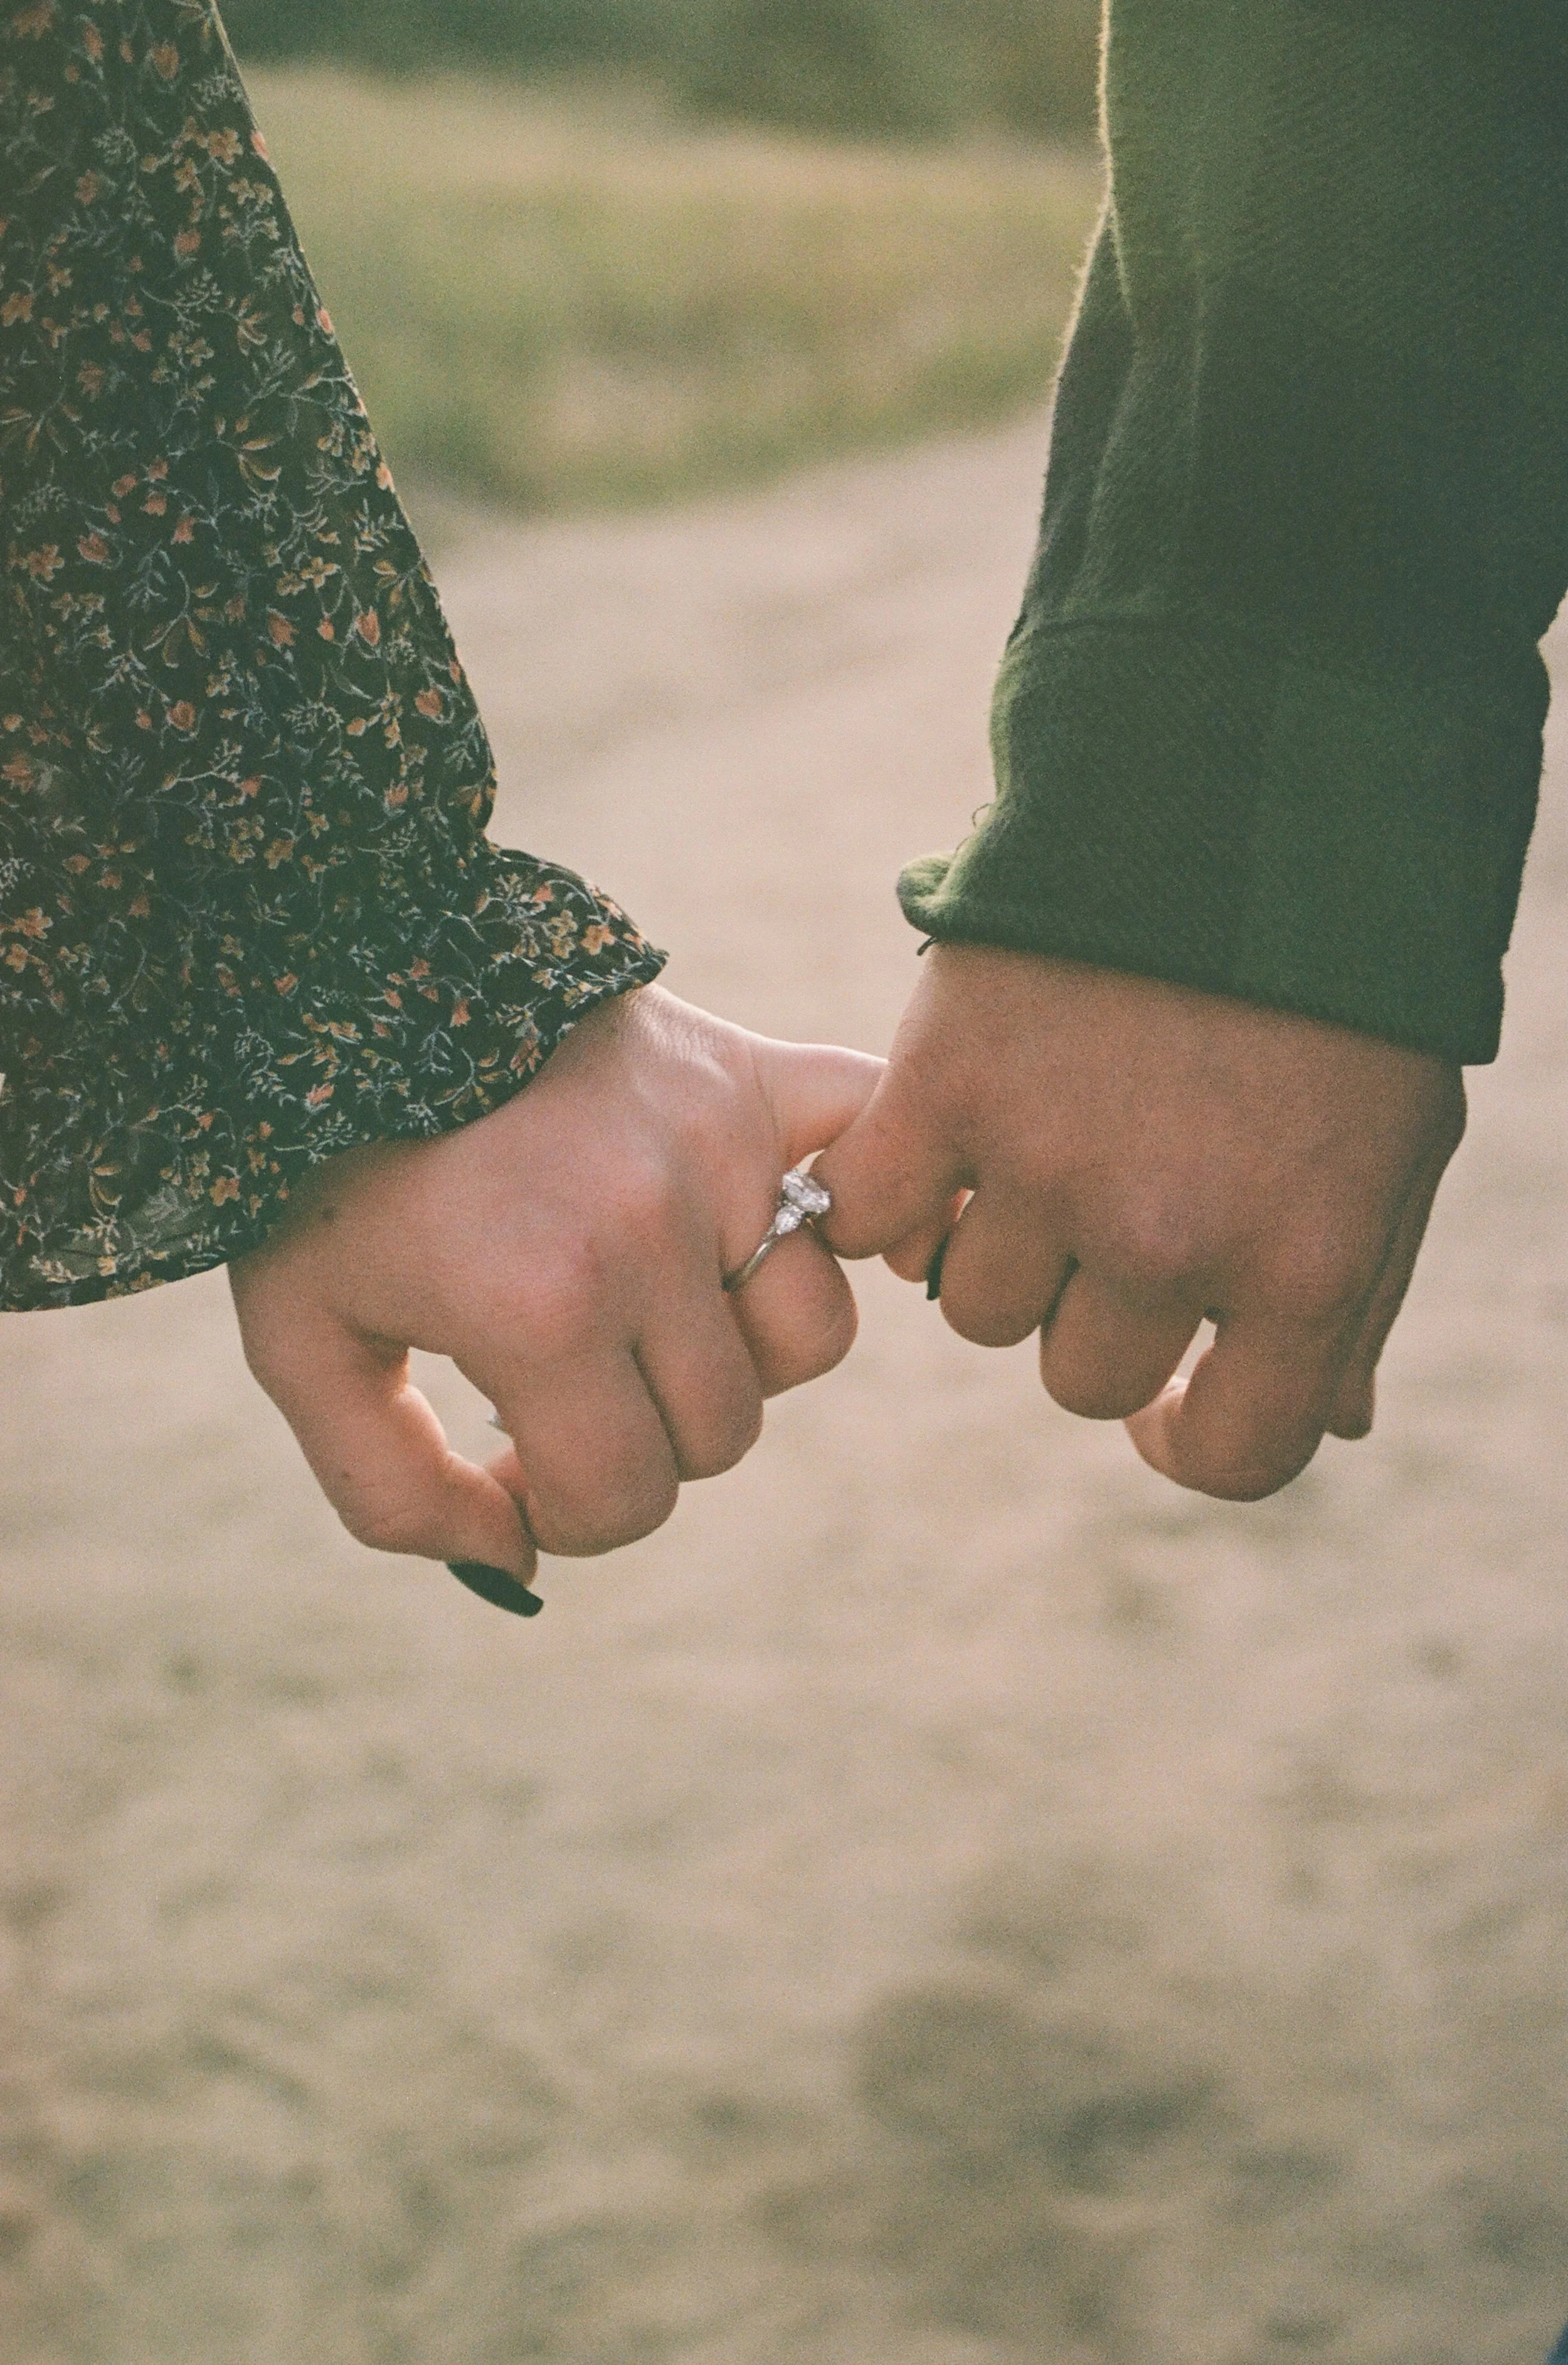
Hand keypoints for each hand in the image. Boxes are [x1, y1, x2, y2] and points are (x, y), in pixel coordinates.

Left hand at [230, 987, 881, 1578]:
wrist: (353, 981)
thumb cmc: (324, 1170)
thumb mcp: (302, 1345)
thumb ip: (393, 1493)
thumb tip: (518, 1561)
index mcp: (543, 1309)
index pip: (629, 1497)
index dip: (567, 1512)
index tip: (517, 1461)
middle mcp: (651, 1232)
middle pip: (720, 1431)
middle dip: (639, 1439)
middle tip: (566, 1384)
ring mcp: (717, 1148)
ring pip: (810, 1334)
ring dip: (739, 1349)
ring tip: (654, 1304)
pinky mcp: (751, 1077)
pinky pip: (876, 1147)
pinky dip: (886, 1197)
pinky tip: (846, 1236)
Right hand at [815, 947, 1464, 1499]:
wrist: (1244, 783)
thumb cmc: (1337, 980)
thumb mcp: (1396, 1143)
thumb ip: (1354, 1295)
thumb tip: (1327, 1422)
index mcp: (1305, 1263)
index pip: (1231, 1455)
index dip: (1184, 1437)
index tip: (1159, 1396)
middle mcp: (1173, 1236)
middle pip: (1081, 1377)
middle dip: (1094, 1309)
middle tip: (1106, 1207)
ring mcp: (1050, 1164)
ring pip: (976, 1309)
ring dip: (999, 1248)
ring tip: (1033, 1146)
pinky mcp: (947, 1084)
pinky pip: (875, 1217)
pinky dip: (892, 1197)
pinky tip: (935, 1148)